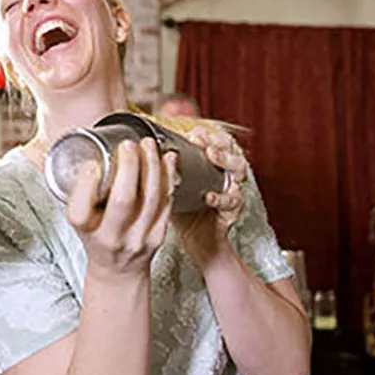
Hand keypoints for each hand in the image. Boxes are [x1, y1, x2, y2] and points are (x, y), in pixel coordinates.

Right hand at [67, 138, 175, 281]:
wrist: (118, 271)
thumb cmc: (96, 236)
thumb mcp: (80, 218)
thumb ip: (81, 190)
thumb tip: (89, 148)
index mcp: (86, 231)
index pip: (81, 211)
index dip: (86, 185)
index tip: (91, 165)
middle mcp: (111, 238)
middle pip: (123, 201)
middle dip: (129, 168)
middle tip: (129, 144)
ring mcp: (138, 238)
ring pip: (150, 200)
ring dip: (152, 167)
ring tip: (149, 145)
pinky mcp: (158, 236)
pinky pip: (166, 204)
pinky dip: (168, 178)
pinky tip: (168, 159)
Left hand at [172, 127, 247, 266]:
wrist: (196, 242)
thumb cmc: (183, 210)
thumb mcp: (170, 184)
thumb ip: (160, 168)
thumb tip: (135, 151)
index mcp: (211, 164)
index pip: (215, 139)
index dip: (206, 133)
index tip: (192, 132)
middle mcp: (225, 173)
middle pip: (231, 148)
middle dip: (216, 140)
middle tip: (201, 139)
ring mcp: (232, 190)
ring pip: (239, 169)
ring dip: (224, 160)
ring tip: (210, 155)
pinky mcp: (233, 210)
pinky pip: (233, 200)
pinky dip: (221, 197)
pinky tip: (209, 196)